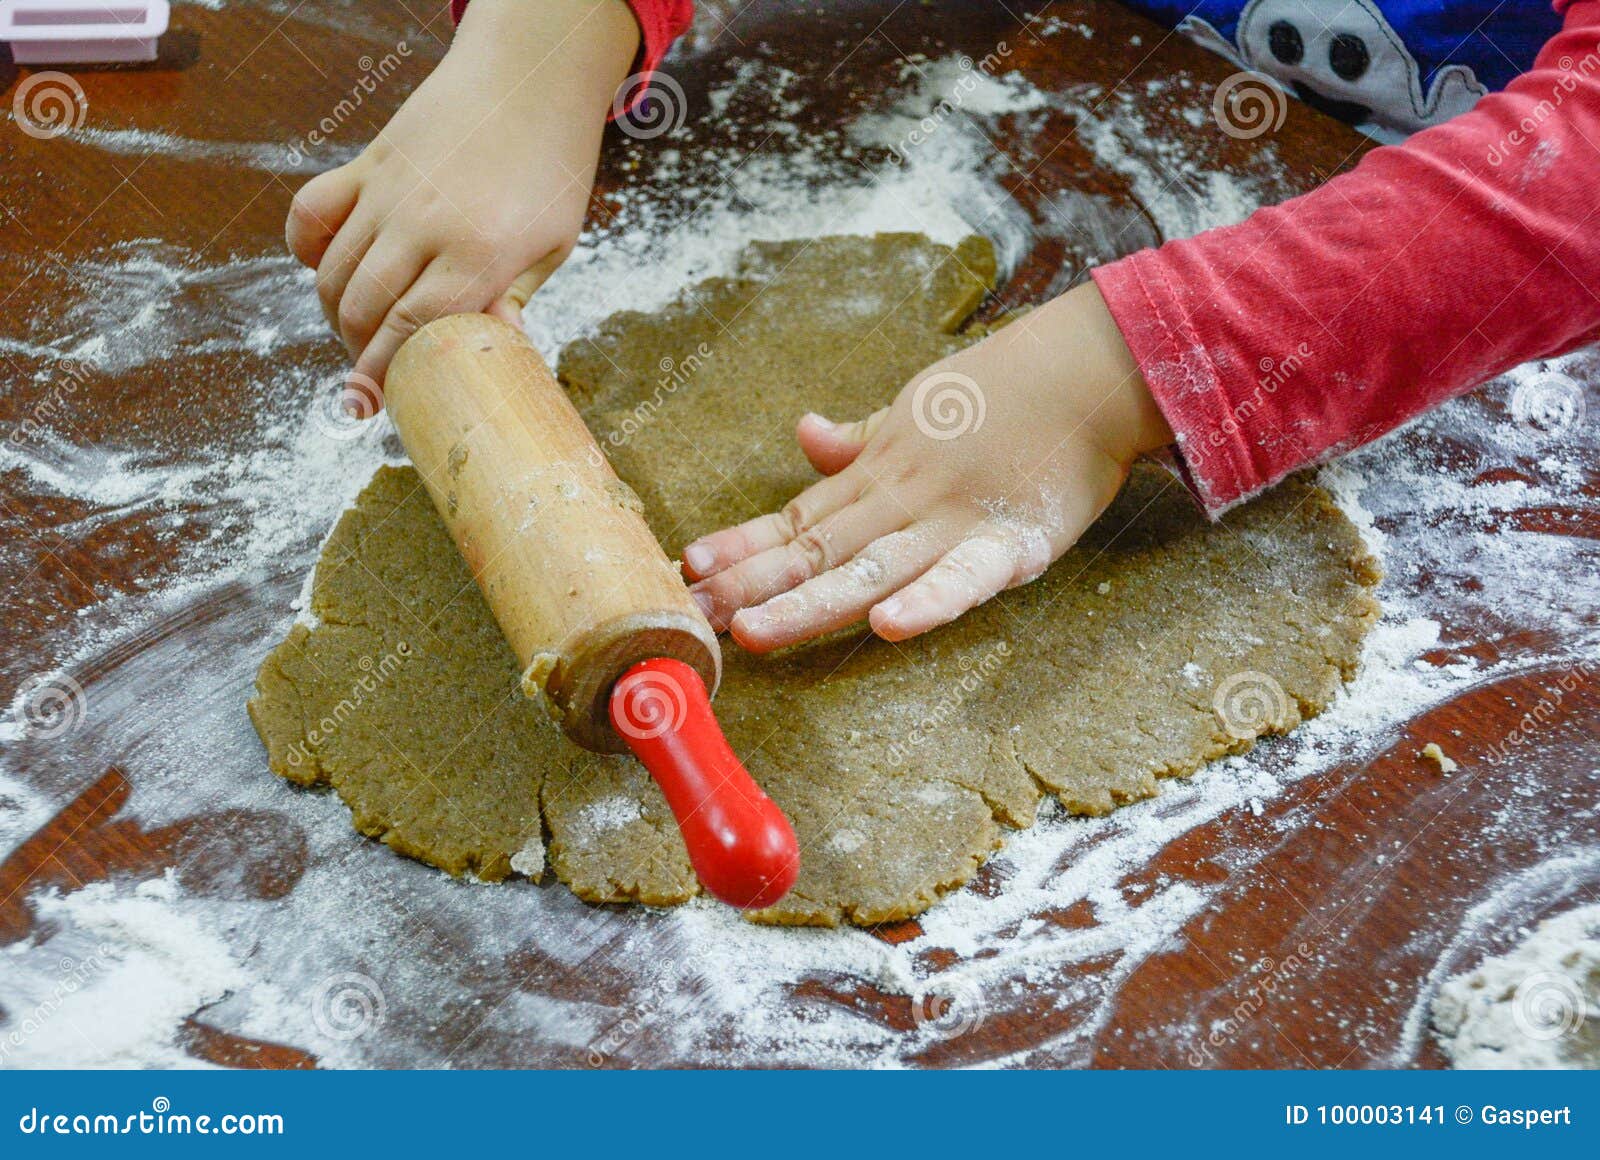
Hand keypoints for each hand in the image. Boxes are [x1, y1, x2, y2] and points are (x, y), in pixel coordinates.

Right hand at [284, 0, 639, 385]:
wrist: (528, 79)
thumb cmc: (551, 168)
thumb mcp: (554, 243)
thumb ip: (514, 299)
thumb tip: (495, 353)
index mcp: (479, 252)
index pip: (414, 328)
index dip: (384, 371)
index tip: (371, 402)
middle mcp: (425, 223)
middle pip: (364, 308)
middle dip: (359, 351)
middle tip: (371, 370)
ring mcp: (389, 191)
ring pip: (332, 271)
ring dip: (335, 314)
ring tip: (357, 333)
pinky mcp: (367, 164)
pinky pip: (311, 214)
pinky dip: (306, 249)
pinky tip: (326, 270)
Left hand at [682, 282, 1173, 651]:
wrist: (1084, 371)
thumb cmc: (1001, 395)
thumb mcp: (915, 412)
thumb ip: (861, 440)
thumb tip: (807, 434)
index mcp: (879, 475)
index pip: (798, 519)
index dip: (742, 545)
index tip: (687, 568)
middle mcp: (903, 500)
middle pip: (818, 551)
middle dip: (751, 586)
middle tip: (692, 617)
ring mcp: (954, 521)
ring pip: (871, 569)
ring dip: (810, 602)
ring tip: (755, 631)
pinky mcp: (1013, 542)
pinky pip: (967, 577)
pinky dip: (931, 600)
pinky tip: (890, 626)